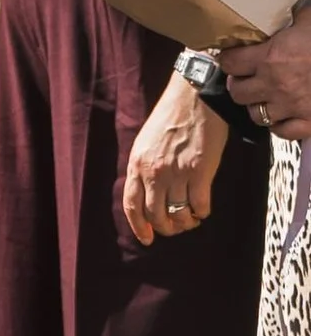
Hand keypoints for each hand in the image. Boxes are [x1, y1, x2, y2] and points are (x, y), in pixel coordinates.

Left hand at [123, 77, 226, 243]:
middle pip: (155, 216)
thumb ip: (144, 168)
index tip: (147, 239)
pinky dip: (202, 212)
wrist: (196, 97)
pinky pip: (199, 205)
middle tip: (176, 227)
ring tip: (191, 219)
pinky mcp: (200, 172)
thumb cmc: (172, 117)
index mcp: (137, 164)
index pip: (131, 206)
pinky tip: (203, 209)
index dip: (139, 227)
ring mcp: (176, 173)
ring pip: (178, 215)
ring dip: (185, 223)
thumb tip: (147, 195)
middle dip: (166, 228)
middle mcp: (153, 172)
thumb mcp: (146, 142)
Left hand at [222, 7, 310, 138]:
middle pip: (237, 92)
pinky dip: (280, 126)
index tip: (232, 57)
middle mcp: (275, 85)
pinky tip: (283, 117)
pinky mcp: (310, 123)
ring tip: (263, 97)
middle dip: (238, 84)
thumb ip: (294, 17)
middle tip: (246, 78)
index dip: (228, 59)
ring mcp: (291, 107)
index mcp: (271, 57)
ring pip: (256, 115)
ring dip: (257, 105)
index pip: (230, 62)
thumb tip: (287, 10)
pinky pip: (283, 133)